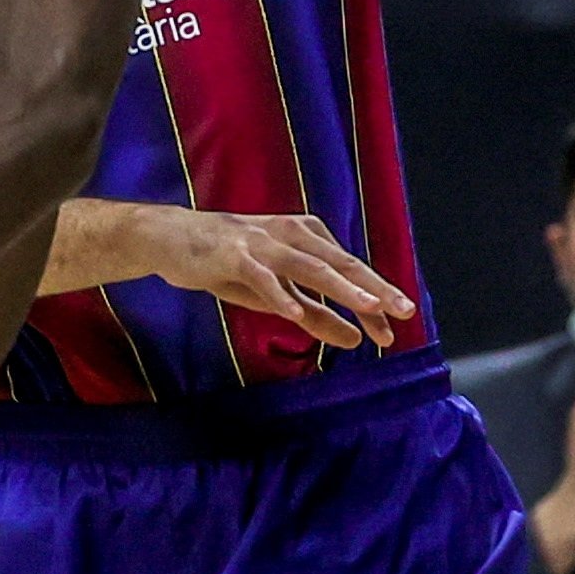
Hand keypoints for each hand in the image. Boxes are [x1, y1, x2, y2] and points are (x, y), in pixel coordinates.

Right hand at [143, 208, 414, 350]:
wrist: (171, 239)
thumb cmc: (228, 264)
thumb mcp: (277, 295)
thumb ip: (315, 314)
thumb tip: (356, 338)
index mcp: (305, 238)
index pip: (348, 271)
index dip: (374, 298)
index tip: (398, 326)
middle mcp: (290, 235)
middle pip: (339, 265)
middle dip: (373, 289)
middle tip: (403, 310)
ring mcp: (262, 243)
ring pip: (309, 267)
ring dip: (341, 289)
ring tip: (367, 308)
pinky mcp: (233, 254)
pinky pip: (261, 277)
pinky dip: (279, 294)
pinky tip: (295, 314)